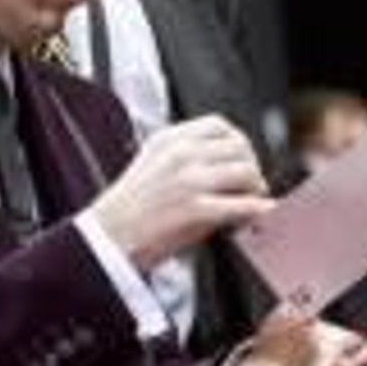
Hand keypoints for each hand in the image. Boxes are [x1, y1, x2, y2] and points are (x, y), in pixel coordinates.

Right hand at [90, 116, 269, 271]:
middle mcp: (180, 154)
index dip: (238, 142)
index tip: (242, 159)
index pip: (219, 125)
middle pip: (240, 146)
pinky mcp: (195, 208)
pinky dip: (258, 210)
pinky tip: (260, 215)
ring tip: (251, 202)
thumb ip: (186, 157)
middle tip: (251, 186)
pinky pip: (243, 205)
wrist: (106, 240)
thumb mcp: (153, 166)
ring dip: (256, 188)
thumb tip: (228, 164)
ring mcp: (189, 180)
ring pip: (246, 172)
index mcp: (168, 141)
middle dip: (251, 166)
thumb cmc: (130, 211)